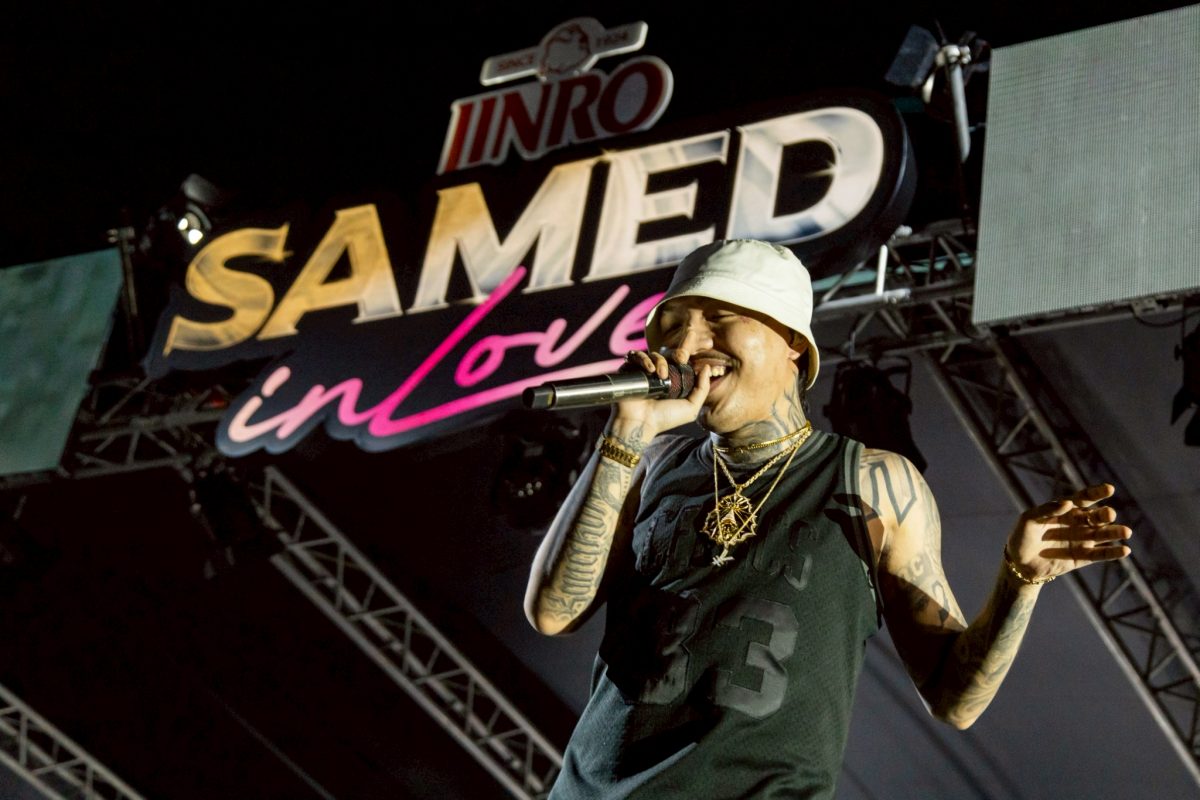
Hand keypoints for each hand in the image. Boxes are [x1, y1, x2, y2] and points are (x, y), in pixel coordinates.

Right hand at [608, 349, 710, 438]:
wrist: (641, 424)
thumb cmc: (665, 419)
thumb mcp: (691, 407)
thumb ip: (702, 389)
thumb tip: (707, 368)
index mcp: (672, 381)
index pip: (679, 361)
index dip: (684, 356)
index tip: (687, 359)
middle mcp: (657, 375)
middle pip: (667, 355)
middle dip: (674, 356)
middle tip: (678, 361)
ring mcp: (643, 372)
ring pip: (653, 355)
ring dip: (660, 361)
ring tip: (661, 374)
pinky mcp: (629, 370)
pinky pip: (635, 356)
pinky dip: (644, 359)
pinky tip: (649, 370)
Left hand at [1006, 483, 1131, 582]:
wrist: (1019, 564)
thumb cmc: (1021, 537)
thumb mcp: (1028, 520)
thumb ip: (1047, 510)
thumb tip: (1068, 502)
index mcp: (1065, 510)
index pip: (1083, 498)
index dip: (1096, 492)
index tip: (1109, 488)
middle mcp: (1077, 523)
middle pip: (1096, 515)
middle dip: (1104, 514)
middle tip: (1109, 514)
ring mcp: (1081, 539)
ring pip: (1103, 534)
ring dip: (1115, 532)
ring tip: (1126, 532)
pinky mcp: (1083, 557)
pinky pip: (1101, 554)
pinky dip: (1113, 552)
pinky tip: (1124, 550)